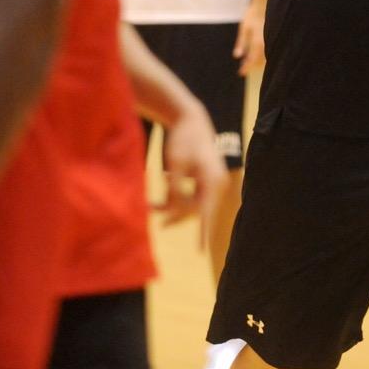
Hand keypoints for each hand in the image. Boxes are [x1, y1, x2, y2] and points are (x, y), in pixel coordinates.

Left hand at [158, 102, 226, 233]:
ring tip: (151, 204)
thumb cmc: (184, 139)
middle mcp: (217, 183)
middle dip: (174, 212)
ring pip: (192, 201)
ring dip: (173, 203)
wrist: (191, 118)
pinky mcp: (205, 179)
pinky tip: (165, 177)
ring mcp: (212, 182)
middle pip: (196, 208)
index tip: (200, 250)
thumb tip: (173, 210)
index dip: (203, 232)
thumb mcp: (175, 165)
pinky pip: (191, 193)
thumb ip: (175, 189)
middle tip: (153, 214)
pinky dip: (177, 192)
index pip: (207, 211)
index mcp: (213, 180)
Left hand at [233, 0, 265, 76]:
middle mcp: (267, 42)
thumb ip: (241, 42)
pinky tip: (256, 53)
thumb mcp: (244, 27)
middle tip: (243, 69)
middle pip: (260, 60)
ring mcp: (272, 40)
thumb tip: (237, 56)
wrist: (266, 2)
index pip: (253, 59)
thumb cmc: (253, 14)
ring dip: (257, 61)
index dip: (247, 67)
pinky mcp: (274, 38)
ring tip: (248, 61)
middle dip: (252, 65)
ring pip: (266, 56)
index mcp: (258, 41)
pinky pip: (269, 50)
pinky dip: (263, 54)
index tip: (241, 73)